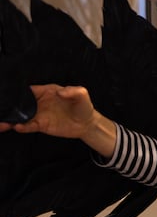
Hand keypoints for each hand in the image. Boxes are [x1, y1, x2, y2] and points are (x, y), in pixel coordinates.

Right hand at [1, 85, 116, 156]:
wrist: (87, 124)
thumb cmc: (84, 106)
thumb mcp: (82, 94)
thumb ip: (73, 91)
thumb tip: (60, 92)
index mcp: (47, 91)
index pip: (28, 89)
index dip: (18, 91)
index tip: (8, 93)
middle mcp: (39, 102)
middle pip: (20, 102)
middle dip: (9, 105)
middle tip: (2, 109)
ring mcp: (39, 114)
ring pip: (21, 115)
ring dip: (11, 118)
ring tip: (3, 122)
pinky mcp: (41, 125)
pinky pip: (28, 126)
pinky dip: (22, 127)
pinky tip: (17, 127)